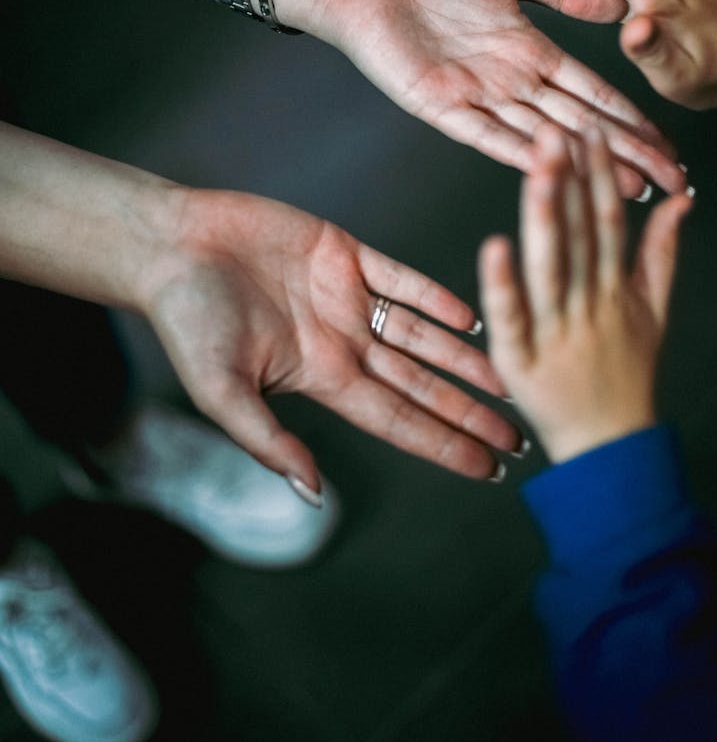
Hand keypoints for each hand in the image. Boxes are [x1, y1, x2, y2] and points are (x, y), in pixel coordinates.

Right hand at [140, 188, 520, 492]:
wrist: (172, 246)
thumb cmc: (187, 321)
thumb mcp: (221, 392)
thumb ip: (269, 441)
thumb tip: (313, 494)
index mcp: (321, 377)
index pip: (398, 420)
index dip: (444, 445)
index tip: (487, 470)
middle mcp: (344, 342)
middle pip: (422, 384)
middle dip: (469, 412)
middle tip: (519, 438)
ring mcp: (348, 298)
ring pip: (423, 335)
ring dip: (465, 358)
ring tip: (509, 380)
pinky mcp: (345, 252)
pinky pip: (402, 277)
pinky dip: (437, 295)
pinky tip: (472, 315)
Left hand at [275, 0, 685, 196]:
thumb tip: (618, 5)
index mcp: (529, 51)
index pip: (593, 93)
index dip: (631, 120)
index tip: (667, 147)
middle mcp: (511, 82)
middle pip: (578, 124)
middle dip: (625, 153)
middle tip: (670, 183)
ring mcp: (477, 97)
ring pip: (541, 136)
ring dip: (583, 162)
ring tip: (626, 187)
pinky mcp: (440, 107)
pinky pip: (485, 134)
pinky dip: (518, 151)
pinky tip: (551, 168)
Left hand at [479, 124, 691, 462]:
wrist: (611, 447)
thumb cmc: (626, 377)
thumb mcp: (654, 310)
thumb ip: (663, 252)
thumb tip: (681, 201)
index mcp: (613, 287)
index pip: (605, 219)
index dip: (599, 174)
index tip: (590, 130)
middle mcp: (587, 303)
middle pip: (579, 234)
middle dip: (570, 178)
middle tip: (559, 128)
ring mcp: (555, 331)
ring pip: (550, 266)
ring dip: (545, 214)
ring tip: (538, 167)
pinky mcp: (521, 360)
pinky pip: (512, 317)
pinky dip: (503, 284)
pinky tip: (494, 247)